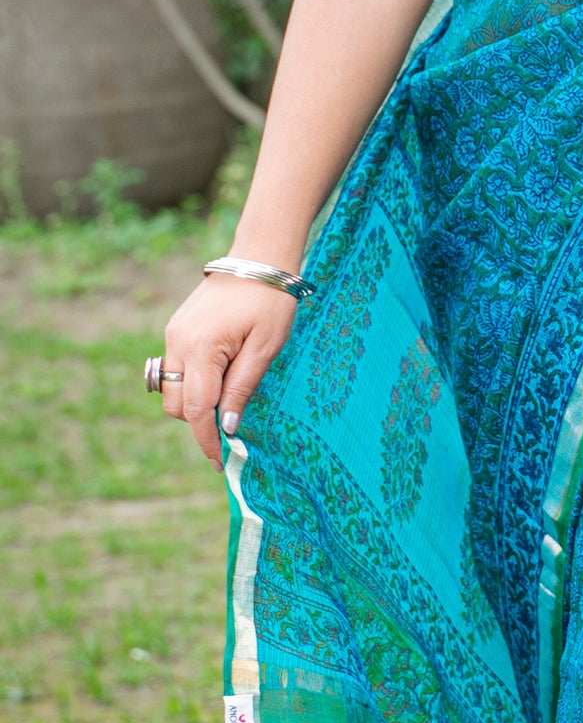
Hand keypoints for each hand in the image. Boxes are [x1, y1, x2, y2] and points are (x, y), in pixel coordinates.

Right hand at [159, 271, 296, 471]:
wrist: (258, 259)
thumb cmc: (270, 302)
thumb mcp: (265, 348)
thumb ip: (242, 388)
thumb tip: (226, 428)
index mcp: (201, 349)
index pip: (195, 409)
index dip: (206, 440)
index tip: (219, 463)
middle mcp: (178, 343)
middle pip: (176, 405)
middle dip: (199, 421)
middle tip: (231, 426)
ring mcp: (173, 335)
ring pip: (172, 389)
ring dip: (194, 402)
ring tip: (229, 397)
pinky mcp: (176, 329)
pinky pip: (176, 368)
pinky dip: (193, 382)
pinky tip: (221, 376)